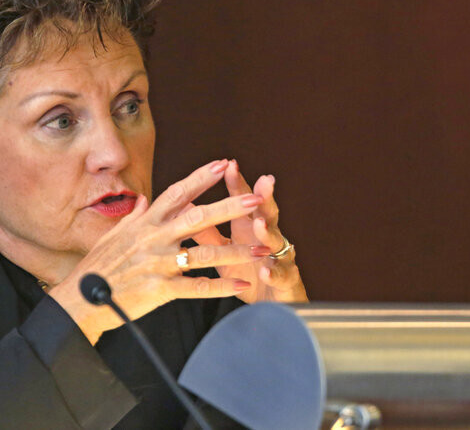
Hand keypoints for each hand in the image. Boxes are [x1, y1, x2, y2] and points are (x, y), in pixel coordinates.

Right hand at [51, 160, 264, 343]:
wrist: (80, 301)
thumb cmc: (98, 267)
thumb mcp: (114, 235)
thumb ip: (135, 217)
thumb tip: (145, 201)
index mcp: (145, 223)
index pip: (177, 193)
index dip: (201, 177)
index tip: (223, 163)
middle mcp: (154, 238)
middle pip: (197, 217)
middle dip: (229, 207)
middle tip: (255, 200)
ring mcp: (158, 263)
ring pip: (205, 254)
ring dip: (236, 251)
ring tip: (261, 249)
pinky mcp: (160, 288)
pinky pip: (197, 286)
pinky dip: (221, 286)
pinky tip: (242, 284)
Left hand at [192, 159, 307, 303]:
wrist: (270, 306)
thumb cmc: (245, 272)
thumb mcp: (221, 251)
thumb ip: (206, 230)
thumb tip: (183, 207)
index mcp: (248, 228)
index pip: (243, 201)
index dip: (237, 183)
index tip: (228, 164)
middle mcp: (267, 238)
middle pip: (267, 213)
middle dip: (264, 198)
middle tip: (263, 181)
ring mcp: (279, 258)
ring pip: (276, 242)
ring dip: (267, 232)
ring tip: (258, 223)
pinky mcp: (285, 281)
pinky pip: (280, 275)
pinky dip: (274, 272)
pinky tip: (267, 269)